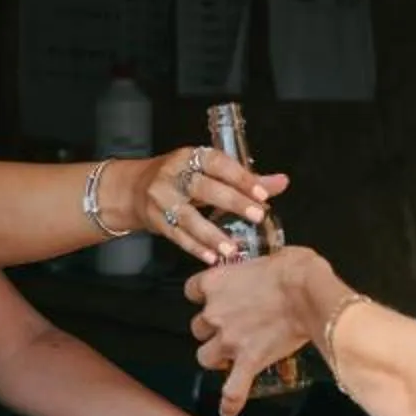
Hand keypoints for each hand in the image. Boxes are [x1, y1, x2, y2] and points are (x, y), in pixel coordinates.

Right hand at [112, 149, 287, 266]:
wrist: (134, 189)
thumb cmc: (181, 178)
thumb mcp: (208, 172)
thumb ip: (245, 179)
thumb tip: (281, 182)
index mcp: (190, 157)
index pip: (217, 163)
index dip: (240, 177)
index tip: (262, 193)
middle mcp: (173, 175)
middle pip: (204, 189)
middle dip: (233, 202)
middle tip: (258, 216)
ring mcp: (161, 198)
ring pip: (188, 217)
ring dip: (211, 233)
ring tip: (232, 248)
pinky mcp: (155, 219)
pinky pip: (176, 236)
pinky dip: (195, 247)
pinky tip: (212, 257)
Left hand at [187, 249, 319, 415]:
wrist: (306, 291)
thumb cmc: (293, 268)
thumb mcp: (270, 257)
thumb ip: (256, 269)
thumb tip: (268, 271)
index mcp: (216, 283)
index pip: (191, 290)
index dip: (203, 296)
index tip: (214, 297)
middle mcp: (215, 313)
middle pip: (197, 328)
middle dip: (211, 330)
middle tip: (232, 328)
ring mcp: (229, 340)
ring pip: (205, 357)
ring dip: (215, 358)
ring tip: (230, 359)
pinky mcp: (247, 361)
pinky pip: (232, 390)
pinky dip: (230, 402)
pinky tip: (228, 411)